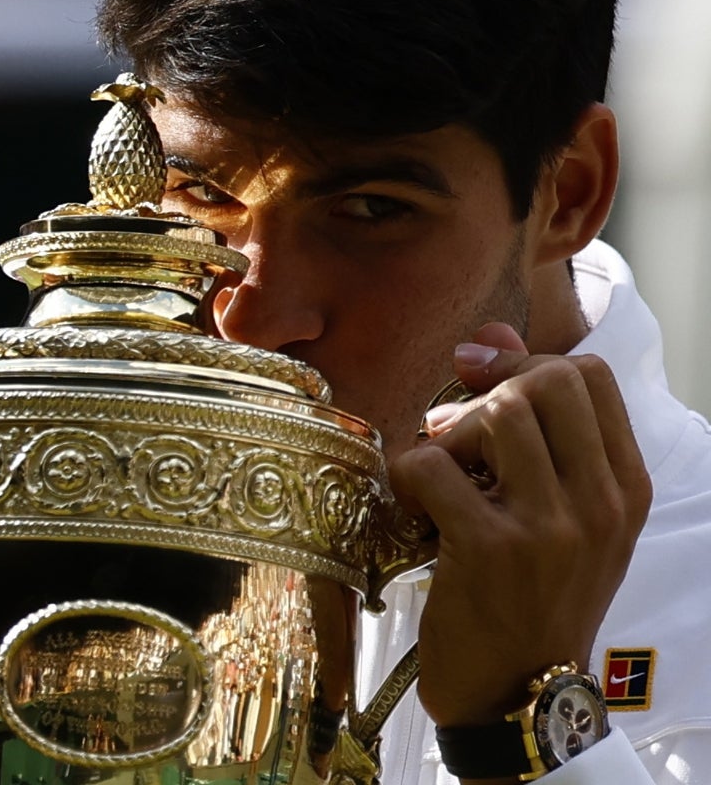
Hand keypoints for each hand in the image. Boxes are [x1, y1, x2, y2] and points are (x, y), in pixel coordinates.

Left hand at [389, 323, 650, 728]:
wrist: (516, 695)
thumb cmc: (533, 597)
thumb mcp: (560, 517)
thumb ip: (536, 428)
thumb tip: (489, 338)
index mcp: (624, 489)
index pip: (588, 374)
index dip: (525, 365)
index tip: (484, 387)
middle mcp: (598, 503)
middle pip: (546, 380)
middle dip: (487, 392)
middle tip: (457, 433)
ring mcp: (547, 526)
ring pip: (494, 413)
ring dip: (447, 434)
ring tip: (440, 474)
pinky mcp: (488, 548)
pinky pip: (433, 464)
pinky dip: (408, 473)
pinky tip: (413, 506)